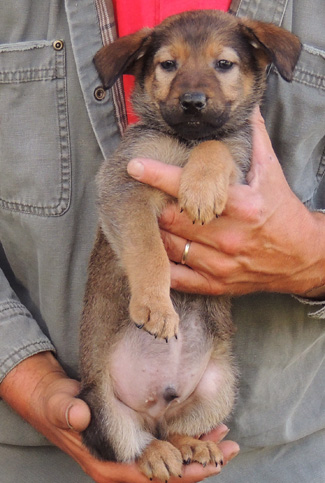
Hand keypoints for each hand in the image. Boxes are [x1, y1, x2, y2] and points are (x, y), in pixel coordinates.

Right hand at [0, 352, 238, 482]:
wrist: (57, 401)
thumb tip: (79, 416)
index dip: (173, 472)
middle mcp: (125, 462)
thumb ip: (68, 412)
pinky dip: (189, 438)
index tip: (200, 468)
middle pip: (167, 472)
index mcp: (107, 463)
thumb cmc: (56, 406)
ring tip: (227, 442)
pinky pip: (168, 442)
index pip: (145, 475)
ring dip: (200, 452)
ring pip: (172, 458)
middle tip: (226, 454)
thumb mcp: (59, 407)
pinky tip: (209, 429)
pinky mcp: (139, 436)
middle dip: (197, 466)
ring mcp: (134, 451)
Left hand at [127, 108, 324, 296]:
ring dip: (156, 233)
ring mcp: (222, 264)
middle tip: (142, 197)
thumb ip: (255, 140)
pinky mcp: (218, 284)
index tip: (135, 166)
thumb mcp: (272, 174)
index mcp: (243, 206)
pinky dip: (163, 265)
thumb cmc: (283, 212)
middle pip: (173, 219)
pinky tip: (157, 251)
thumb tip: (246, 108)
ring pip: (171, 247)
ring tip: (149, 220)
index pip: (192, 188)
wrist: (303, 256)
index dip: (158, 176)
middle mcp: (229, 236)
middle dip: (155, 206)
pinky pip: (178, 277)